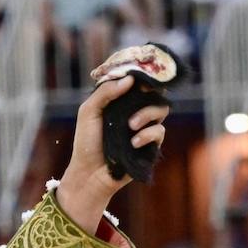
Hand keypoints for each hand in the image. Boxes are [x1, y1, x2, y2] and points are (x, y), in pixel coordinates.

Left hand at [61, 75, 169, 200]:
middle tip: (143, 91)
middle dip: (150, 90)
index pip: (137, 82)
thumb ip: (105, 92)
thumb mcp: (89, 112)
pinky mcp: (150, 144)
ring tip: (131, 125)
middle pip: (155, 91)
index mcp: (120, 101)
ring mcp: (144, 127)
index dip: (143, 74)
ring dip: (148, 113)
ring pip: (161, 109)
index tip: (141, 73)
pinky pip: (159, 131)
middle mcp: (134, 111)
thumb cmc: (86, 143)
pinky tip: (133, 142)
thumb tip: (130, 78)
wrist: (89, 174)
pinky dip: (148, 134)